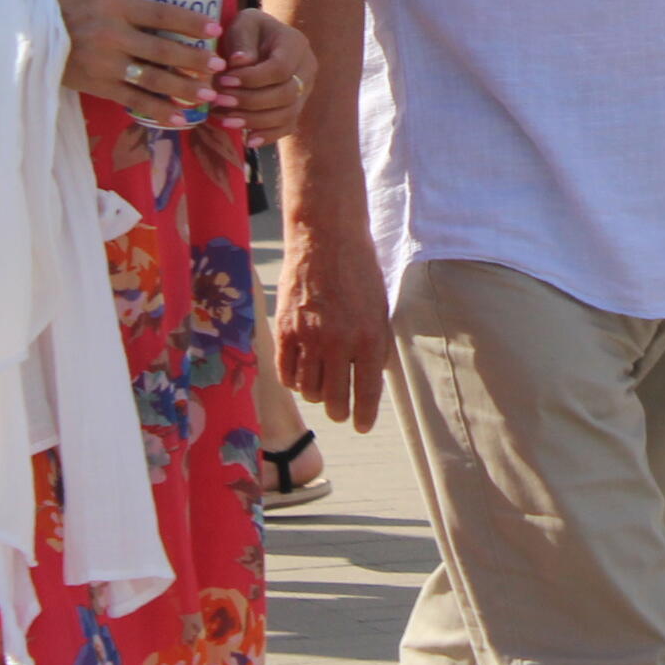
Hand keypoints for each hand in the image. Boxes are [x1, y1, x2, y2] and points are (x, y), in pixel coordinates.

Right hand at [57, 0, 223, 127]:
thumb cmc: (76, 9)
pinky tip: (179, 118)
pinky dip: (157, 111)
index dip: (190, 22)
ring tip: (206, 94)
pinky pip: (133, 101)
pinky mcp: (99, 86)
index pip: (161, 14)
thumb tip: (178, 5)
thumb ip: (138, 2)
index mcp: (117, 6)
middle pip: (161, 50)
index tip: (216, 29)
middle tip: (218, 67)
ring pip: (151, 79)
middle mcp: (112, 35)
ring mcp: (105, 64)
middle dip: (193, 60)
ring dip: (182, 88)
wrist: (32, 37)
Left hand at [216, 7, 315, 142]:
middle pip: (286, 94)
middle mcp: (307, 69)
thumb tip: (240, 62)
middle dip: (250, 101)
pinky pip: (288, 126)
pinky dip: (269, 136)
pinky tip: (248, 140)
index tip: (223, 80)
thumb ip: (241, 40)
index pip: (280, 68)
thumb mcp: (242, 24)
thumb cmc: (249, 30)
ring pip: (288, 114)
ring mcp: (305, 90)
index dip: (251, 78)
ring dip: (254, 120)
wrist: (262, 39)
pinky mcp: (297, 107)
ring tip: (225, 119)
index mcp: (296, 44)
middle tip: (219, 101)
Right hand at [278, 220, 395, 431]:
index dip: (365, 414)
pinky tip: (302, 374)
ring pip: (310, 390)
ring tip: (323, 386)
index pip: (367, 391)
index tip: (362, 426)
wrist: (326, 239)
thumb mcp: (379, 308)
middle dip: (340, 411)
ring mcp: (309, 338)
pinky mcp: (285, 331)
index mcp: (370, 337)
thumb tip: (372, 377)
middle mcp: (339, 342)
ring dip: (317, 394)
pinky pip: (286, 373)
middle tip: (341, 411)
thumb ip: (376, 344)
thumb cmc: (359, 270)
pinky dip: (294, 380)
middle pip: (335, 399)